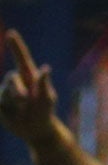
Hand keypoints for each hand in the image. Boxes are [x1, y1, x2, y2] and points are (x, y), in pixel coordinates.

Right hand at [0, 29, 59, 144]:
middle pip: (11, 79)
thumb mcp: (47, 100)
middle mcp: (16, 82)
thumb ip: (44, 85)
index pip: (22, 59)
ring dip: (14, 104)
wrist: (36, 130)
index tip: (11, 33)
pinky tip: (13, 114)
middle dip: (16, 90)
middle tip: (25, 100)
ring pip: (3, 94)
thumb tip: (45, 69)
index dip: (16, 46)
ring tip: (23, 112)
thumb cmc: (45, 113)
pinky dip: (5, 110)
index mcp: (29, 78)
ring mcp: (6, 92)